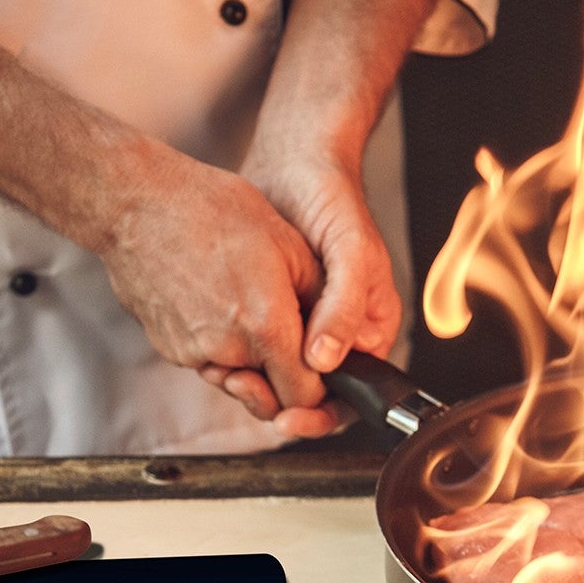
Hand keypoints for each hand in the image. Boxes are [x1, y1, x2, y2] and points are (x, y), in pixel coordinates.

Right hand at [99, 152, 329, 423]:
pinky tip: (215, 301)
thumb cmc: (213, 211)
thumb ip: (320, 301)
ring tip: (246, 304)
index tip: (320, 368)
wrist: (136, 204)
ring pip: (236, 377)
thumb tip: (333, 337)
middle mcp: (228, 351)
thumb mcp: (289, 245)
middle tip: (286, 333)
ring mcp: (192, 354)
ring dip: (249, 358)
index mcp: (266, 326)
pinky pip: (207, 361)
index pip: (304, 395)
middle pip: (270, 392)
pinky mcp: (167, 349)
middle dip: (283, 374)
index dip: (319, 387)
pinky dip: (218, 344)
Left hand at [230, 147, 401, 437]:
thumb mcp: (353, 253)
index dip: (322, 412)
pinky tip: (216, 356)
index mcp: (367, 330)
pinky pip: (253, 352)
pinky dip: (236, 360)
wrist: (294, 165)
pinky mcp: (266, 314)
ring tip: (227, 377)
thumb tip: (325, 362)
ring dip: (253, 384)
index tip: (290, 417)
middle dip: (280, 403)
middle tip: (247, 395)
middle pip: (311, 395)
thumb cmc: (335, 202)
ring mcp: (299, 327)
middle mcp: (335, 336)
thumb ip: (345, 308)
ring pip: (277, 377)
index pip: (353, 394)